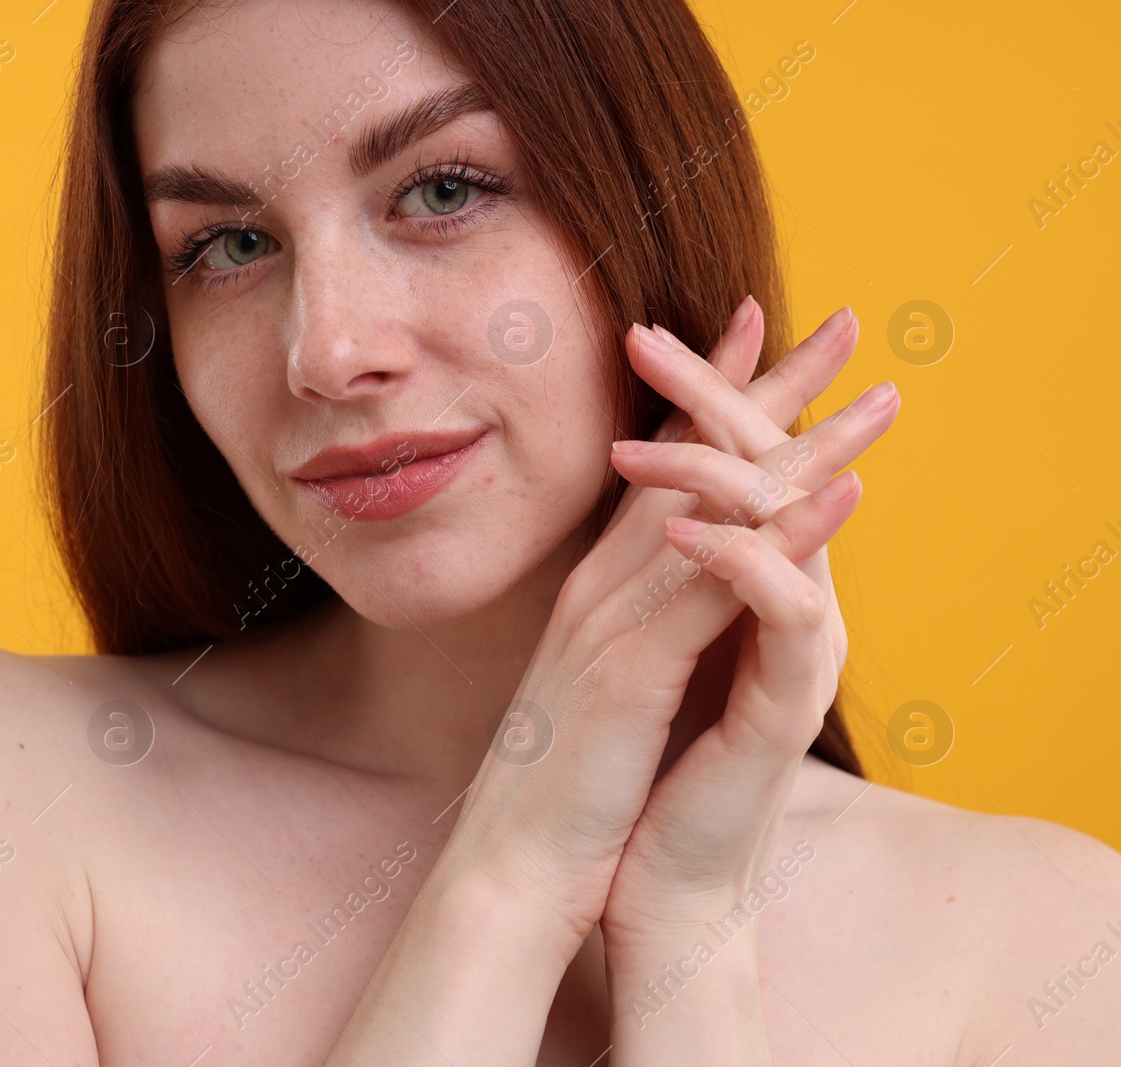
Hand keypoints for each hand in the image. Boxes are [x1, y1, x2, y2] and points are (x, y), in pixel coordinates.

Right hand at [438, 299, 888, 948]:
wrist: (508, 871)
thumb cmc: (558, 793)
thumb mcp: (598, 696)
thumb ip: (628, 634)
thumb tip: (668, 599)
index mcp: (594, 593)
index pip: (662, 471)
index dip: (712, 398)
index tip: (762, 336)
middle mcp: (599, 587)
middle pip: (695, 462)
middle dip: (769, 387)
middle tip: (839, 323)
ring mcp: (611, 622)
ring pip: (713, 508)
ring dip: (799, 441)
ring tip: (871, 389)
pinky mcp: (630, 672)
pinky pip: (714, 586)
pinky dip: (780, 533)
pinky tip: (838, 493)